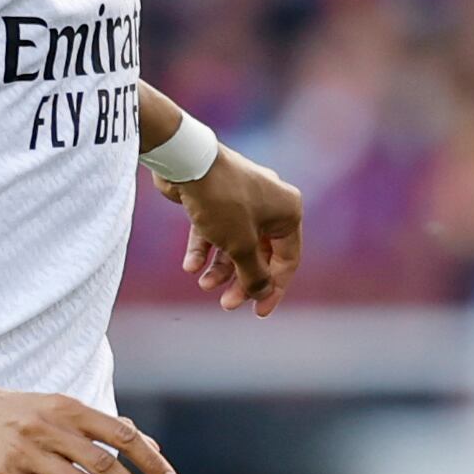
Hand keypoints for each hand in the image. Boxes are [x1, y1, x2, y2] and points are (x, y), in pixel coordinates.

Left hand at [169, 147, 302, 314]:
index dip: (273, 290)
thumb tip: (263, 294)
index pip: (288, 260)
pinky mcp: (218, 198)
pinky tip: (190, 265)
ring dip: (221, 268)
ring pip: (236, 244)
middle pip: (260, 254)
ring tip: (202, 283)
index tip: (258, 312)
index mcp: (288, 212)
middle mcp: (270, 204)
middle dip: (241, 280)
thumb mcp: (241, 246)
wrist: (186, 161)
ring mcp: (243, 200)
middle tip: (226, 303)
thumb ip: (254, 275)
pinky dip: (204, 248)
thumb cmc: (222, 201)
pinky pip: (216, 230)